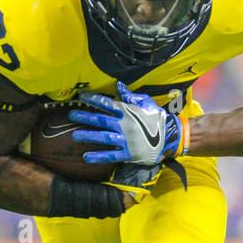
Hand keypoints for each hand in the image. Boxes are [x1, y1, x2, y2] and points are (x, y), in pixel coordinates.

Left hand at [68, 82, 186, 166]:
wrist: (171, 138)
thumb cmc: (157, 119)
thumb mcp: (147, 103)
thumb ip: (131, 96)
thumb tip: (118, 86)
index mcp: (128, 112)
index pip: (107, 103)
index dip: (94, 99)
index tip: (82, 97)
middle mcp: (125, 125)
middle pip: (101, 119)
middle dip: (85, 117)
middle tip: (71, 115)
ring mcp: (126, 140)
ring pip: (103, 137)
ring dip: (88, 135)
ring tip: (75, 135)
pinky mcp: (129, 153)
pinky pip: (111, 155)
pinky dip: (98, 157)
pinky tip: (86, 157)